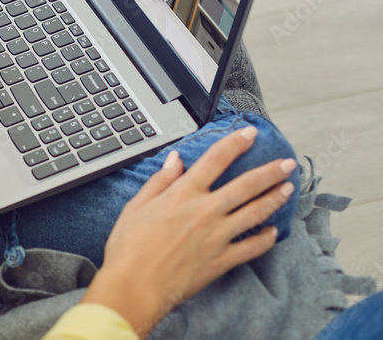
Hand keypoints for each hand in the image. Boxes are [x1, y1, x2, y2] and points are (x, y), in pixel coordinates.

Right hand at [82, 128, 296, 336]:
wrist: (135, 285)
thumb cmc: (129, 247)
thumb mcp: (136, 206)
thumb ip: (159, 181)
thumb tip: (175, 160)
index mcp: (183, 194)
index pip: (216, 159)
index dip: (236, 143)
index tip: (250, 133)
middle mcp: (206, 211)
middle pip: (246, 185)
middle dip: (270, 171)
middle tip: (287, 162)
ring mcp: (218, 236)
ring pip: (255, 213)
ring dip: (274, 199)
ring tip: (289, 189)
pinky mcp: (222, 261)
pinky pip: (252, 248)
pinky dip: (265, 240)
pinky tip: (273, 233)